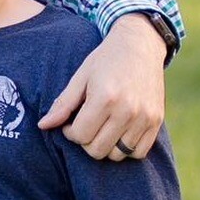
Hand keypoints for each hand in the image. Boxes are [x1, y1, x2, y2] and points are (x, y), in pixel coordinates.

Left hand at [38, 13, 167, 160]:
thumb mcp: (81, 77)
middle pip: (97, 150)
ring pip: (117, 155)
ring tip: (102, 128)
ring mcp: (144, 117)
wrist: (140, 45)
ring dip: (105, 146)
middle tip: (86, 125)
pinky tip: (119, 132)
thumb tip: (42, 126)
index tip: (72, 121)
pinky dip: (126, 149)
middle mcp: (127, 110)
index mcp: (105, 98)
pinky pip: (139, 152)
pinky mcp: (156, 120)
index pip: (80, 136)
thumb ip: (63, 104)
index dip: (70, 132)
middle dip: (86, 141)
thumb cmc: (106, 59)